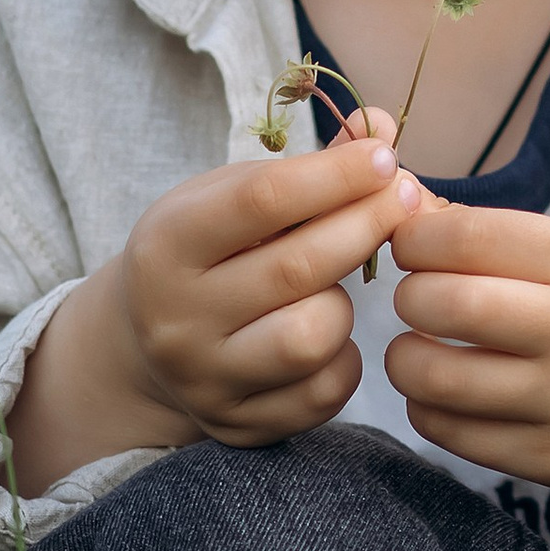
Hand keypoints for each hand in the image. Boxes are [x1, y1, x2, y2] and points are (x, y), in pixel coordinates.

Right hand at [7, 121, 416, 494]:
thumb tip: (381, 124)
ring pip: (312, 338)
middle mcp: (176, 319)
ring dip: (346, 303)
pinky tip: (329, 333)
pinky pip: (324, 392)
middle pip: (298, 268)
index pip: (261, 201)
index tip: (383, 156)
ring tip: (338, 283)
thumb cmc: (206, 250)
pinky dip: (343, 357)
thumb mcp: (229, 196)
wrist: (142, 345)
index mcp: (166, 246)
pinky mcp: (239, 426)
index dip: (333, 175)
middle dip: (367, 224)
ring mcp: (206, 380)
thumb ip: (306, 165)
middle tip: (407, 197)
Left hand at [383, 199, 549, 498]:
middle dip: (409, 298)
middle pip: (446, 305)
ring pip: (438, 379)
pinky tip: (442, 394)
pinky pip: (454, 435)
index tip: (415, 249)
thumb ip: (493, 235)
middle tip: (419, 302)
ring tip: (417, 350)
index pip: (465, 237)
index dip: (416, 239)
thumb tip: (403, 208)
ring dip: (405, 359)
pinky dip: (427, 409)